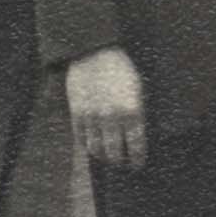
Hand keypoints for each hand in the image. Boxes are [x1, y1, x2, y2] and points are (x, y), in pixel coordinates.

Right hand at [64, 47, 146, 171]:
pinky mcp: (77, 113)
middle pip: (115, 153)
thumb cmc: (121, 69)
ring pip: (96, 149)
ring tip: (107, 157)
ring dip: (103, 156)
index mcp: (132, 111)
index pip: (136, 147)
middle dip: (120, 162)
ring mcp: (92, 117)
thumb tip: (138, 137)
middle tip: (122, 163)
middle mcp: (112, 117)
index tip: (137, 164)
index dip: (137, 160)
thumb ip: (138, 113)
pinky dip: (88, 145)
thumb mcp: (137, 89)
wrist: (94, 53)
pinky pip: (81, 138)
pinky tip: (93, 146)